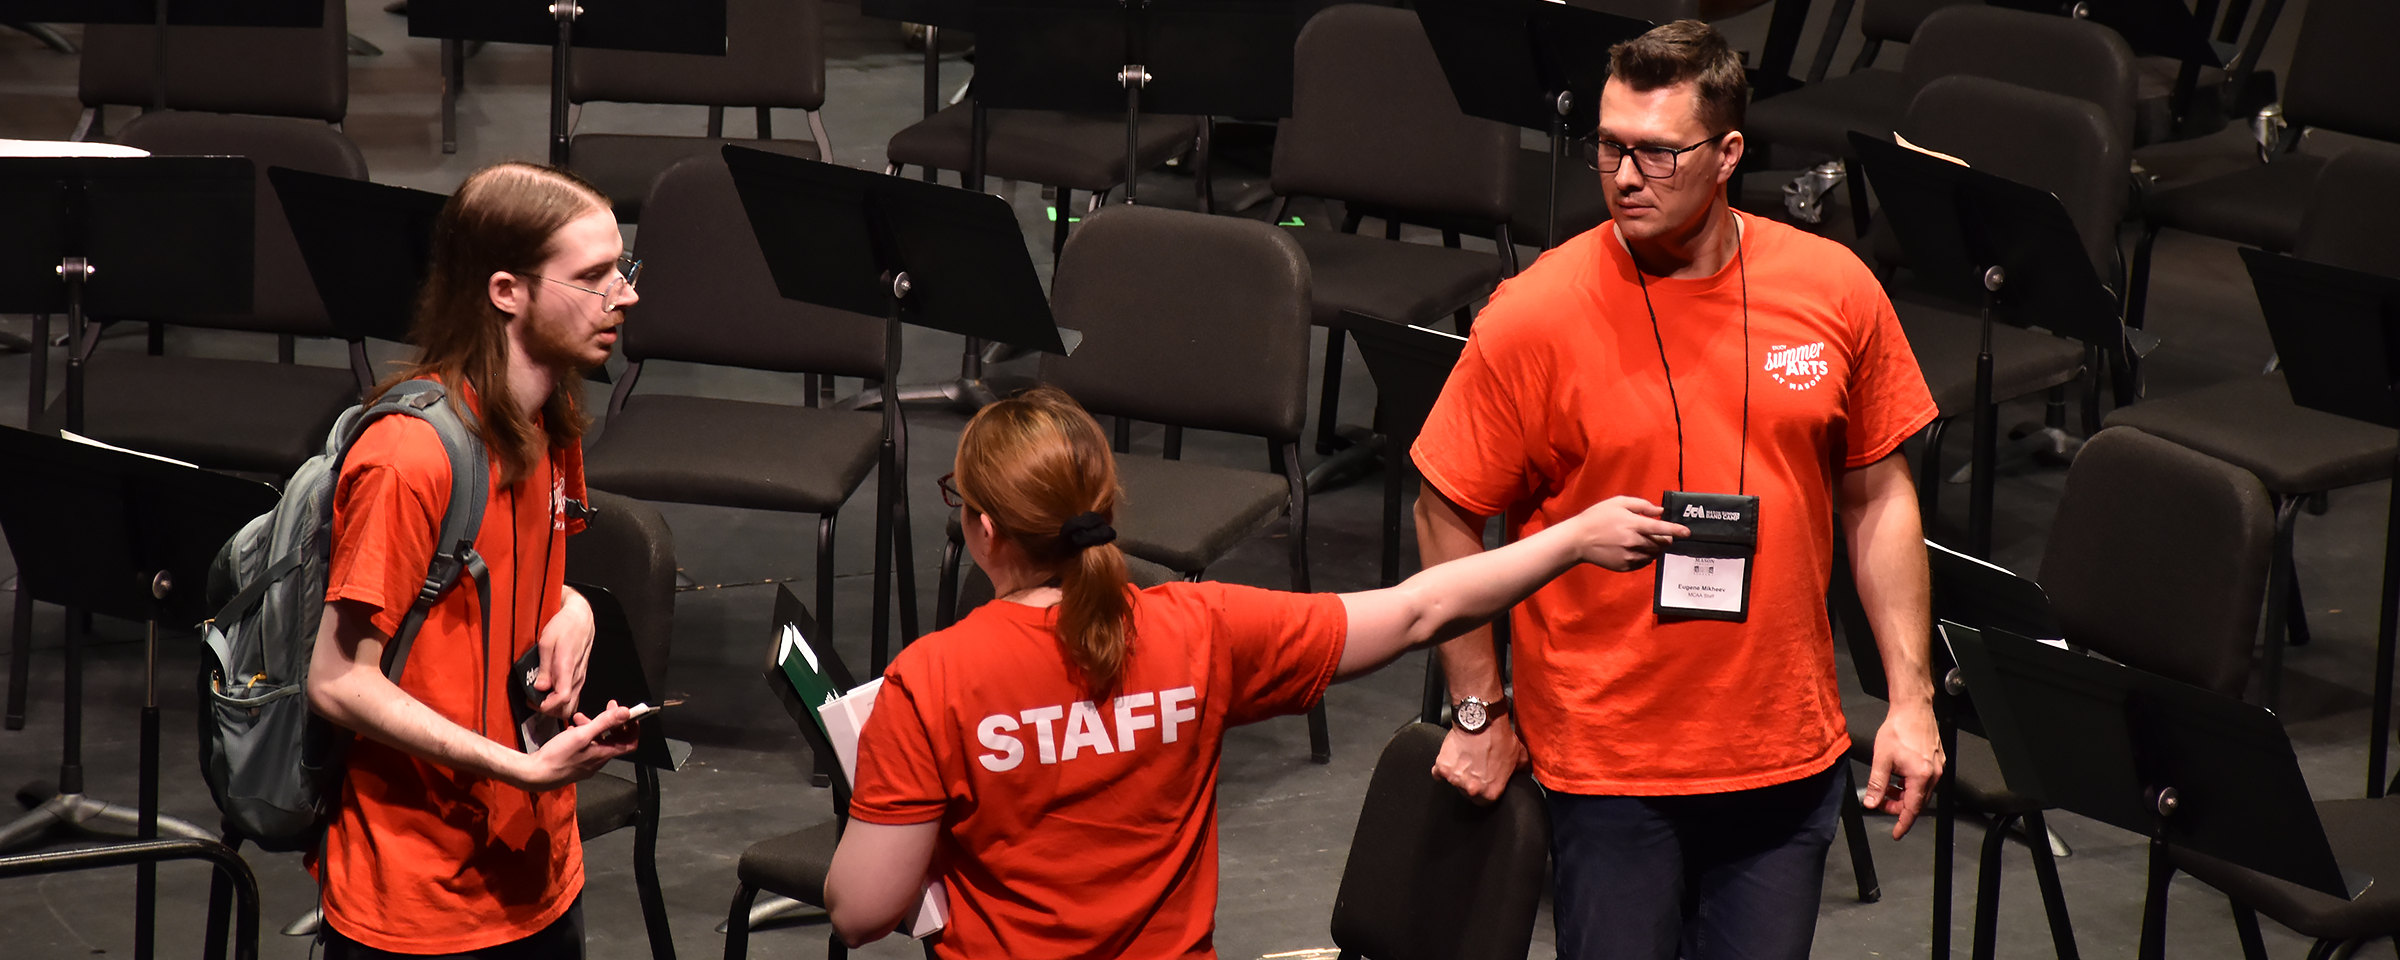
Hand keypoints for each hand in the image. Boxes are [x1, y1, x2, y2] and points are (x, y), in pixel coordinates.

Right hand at [511, 701, 639, 790]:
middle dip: (611, 722)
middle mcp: (598, 761)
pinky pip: (586, 747)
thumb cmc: (558, 755)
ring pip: (597, 742)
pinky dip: (583, 735)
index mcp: (603, 754)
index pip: (630, 744)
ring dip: (593, 726)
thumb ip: (604, 722)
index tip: (630, 714)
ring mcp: (587, 764)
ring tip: (579, 717)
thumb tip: (626, 712)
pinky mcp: (575, 764)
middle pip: (613, 740)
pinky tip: (571, 729)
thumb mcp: (582, 735)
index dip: (633, 728)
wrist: (536, 774)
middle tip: (607, 707)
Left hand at [533, 587, 595, 719]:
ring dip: (554, 706)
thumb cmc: (563, 627)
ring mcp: (580, 678)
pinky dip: (560, 701)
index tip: (532, 700)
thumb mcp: (546, 642)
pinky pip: (572, 697)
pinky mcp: (579, 677)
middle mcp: (576, 677)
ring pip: (570, 705)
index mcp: (568, 668)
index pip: (562, 698)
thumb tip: (540, 687)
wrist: (580, 620)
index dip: (546, 706)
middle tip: (533, 699)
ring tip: (539, 696)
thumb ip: (544, 667)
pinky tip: (549, 692)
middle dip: (549, 710)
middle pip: (567, 708)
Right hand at [1431, 712, 1527, 803]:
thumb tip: (1524, 774)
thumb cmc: (1499, 738)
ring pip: (1453, 782)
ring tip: (1465, 759)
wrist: (1482, 721)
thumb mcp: (1520, 756)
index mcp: (1491, 792)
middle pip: (1467, 794)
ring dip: (1457, 774)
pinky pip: (1438, 773)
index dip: (1484, 791)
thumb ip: (1521, 771)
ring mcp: (1455, 778)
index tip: (1484, 783)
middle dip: (1470, 783)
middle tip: (1475, 768)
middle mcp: (1472, 789)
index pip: (1484, 803)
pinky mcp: (1442, 767)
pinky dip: (1442, 768)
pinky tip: (1451, 759)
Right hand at [1568, 496, 1690, 571]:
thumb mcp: (1618, 503)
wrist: (1578, 540)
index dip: (1677, 531)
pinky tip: (1634, 549)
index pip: (1663, 529)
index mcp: (1634, 525)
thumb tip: (1660, 511)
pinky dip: (1644, 556)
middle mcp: (1635, 542)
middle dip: (1665, 539)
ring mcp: (1630, 556)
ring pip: (1653, 554)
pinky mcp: (1625, 566)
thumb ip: (1642, 505)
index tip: (1688, 533)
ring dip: (1655, 548)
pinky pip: (1643, 562)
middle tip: (1661, 535)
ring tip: (1644, 541)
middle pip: (1661, 544)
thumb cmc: (1597, 517)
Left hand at [1865, 699, 1943, 838]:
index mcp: (1921, 776)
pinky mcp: (1937, 760)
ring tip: (1887, 787)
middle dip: (1899, 806)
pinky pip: (1924, 781)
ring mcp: (1937, 767)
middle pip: (1917, 802)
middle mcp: (1933, 774)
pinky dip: (1910, 784)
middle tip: (1881, 802)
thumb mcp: (1882, 759)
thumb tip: (1871, 802)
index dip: (1902, 823)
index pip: (1912, 809)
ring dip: (1904, 795)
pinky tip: (1899, 776)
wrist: (1913, 708)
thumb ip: (1877, 784)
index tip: (1896, 833)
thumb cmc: (1899, 729)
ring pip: (1920, 791)